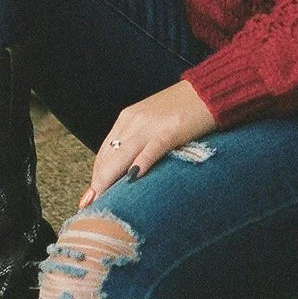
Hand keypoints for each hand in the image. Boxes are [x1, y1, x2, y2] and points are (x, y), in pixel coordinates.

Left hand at [80, 81, 217, 206]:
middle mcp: (134, 120)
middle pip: (109, 157)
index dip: (96, 177)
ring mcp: (152, 125)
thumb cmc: (182, 110)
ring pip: (123, 155)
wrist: (208, 90)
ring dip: (110, 180)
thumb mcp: (152, 121)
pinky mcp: (171, 129)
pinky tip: (133, 178)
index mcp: (127, 118)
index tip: (89, 198)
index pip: (104, 152)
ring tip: (102, 202)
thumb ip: (137, 141)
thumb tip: (126, 171)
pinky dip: (142, 162)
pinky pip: (152, 148)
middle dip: (98, 184)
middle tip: (90, 208)